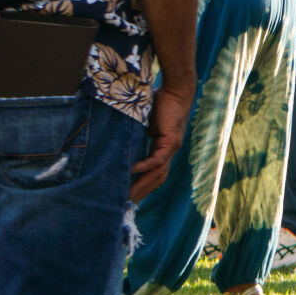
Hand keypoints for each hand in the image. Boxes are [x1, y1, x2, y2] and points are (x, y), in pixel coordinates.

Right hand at [131, 83, 192, 200]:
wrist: (176, 91)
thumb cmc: (160, 103)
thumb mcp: (144, 124)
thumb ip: (136, 136)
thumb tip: (120, 144)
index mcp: (163, 149)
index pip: (154, 173)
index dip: (143, 185)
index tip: (129, 195)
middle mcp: (170, 152)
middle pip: (156, 178)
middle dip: (141, 191)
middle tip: (126, 203)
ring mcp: (172, 148)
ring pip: (157, 173)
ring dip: (142, 184)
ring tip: (127, 194)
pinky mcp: (171, 141)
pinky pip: (157, 159)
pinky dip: (144, 167)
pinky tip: (132, 172)